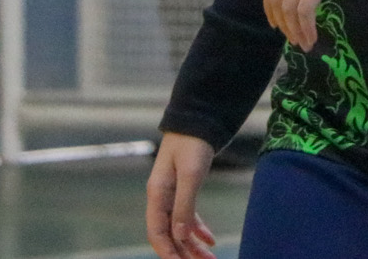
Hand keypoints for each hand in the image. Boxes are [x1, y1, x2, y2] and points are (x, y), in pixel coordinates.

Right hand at [146, 132, 217, 258]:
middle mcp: (161, 198)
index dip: (167, 251)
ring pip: (179, 228)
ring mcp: (172, 195)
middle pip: (169, 234)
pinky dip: (198, 230)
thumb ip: (184, 205)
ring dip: (193, 245)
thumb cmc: (192, 143)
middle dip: (184, 253)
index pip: (157, 232)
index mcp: (157, 194)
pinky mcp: (183, 191)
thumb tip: (179, 236)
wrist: (198, 121)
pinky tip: (210, 240)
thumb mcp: (190, 174)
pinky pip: (187, 217)